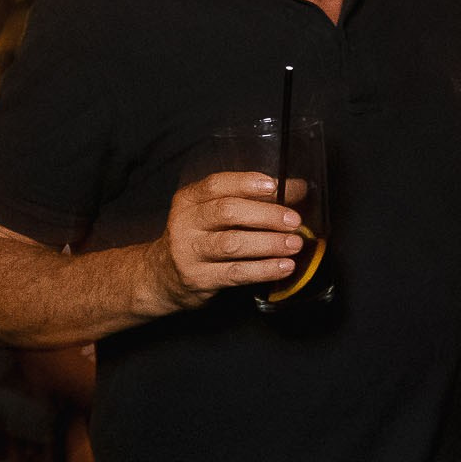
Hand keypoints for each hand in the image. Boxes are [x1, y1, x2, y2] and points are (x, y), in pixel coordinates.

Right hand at [145, 171, 304, 313]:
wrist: (163, 276)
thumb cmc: (200, 238)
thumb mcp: (214, 213)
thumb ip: (252, 199)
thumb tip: (297, 188)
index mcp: (189, 200)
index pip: (217, 185)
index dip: (247, 183)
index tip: (274, 186)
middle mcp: (185, 223)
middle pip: (227, 212)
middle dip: (266, 214)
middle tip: (294, 220)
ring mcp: (190, 252)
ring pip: (232, 243)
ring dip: (269, 243)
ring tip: (294, 244)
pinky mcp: (199, 278)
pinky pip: (236, 273)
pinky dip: (264, 269)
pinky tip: (284, 266)